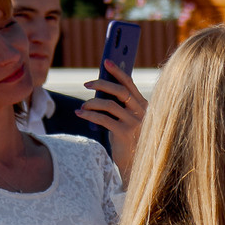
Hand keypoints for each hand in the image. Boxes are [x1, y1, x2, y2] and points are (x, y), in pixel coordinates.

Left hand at [76, 65, 147, 179]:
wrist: (136, 164)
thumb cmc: (129, 140)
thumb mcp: (128, 120)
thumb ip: (121, 106)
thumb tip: (100, 89)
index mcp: (145, 106)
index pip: (130, 84)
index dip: (118, 71)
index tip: (106, 61)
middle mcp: (142, 112)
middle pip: (119, 91)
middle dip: (101, 84)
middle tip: (86, 84)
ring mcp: (134, 123)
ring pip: (108, 105)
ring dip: (92, 103)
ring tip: (83, 107)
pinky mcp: (124, 133)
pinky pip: (102, 119)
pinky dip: (88, 115)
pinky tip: (80, 114)